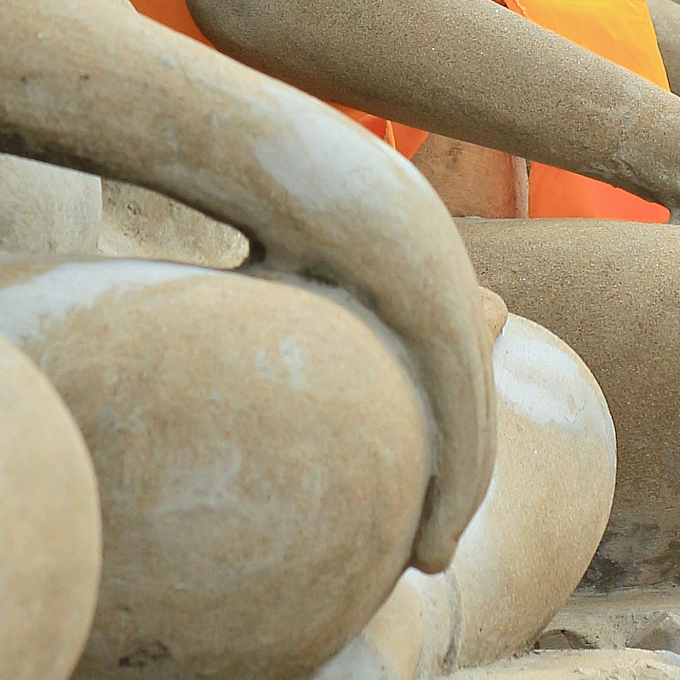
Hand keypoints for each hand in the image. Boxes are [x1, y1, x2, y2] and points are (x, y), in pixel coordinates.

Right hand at [134, 46, 497, 574]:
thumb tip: (249, 344)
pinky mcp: (420, 275)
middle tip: (429, 549)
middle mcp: (430, 245)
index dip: (431, 435)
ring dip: (458, 486)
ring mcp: (432, 257)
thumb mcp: (260, 262)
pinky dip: (456, 469)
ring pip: (471, 399)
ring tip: (428, 556)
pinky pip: (458, 390)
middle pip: (463, 383)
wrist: (209, 122)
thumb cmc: (209, 184)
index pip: (435, 358)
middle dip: (456, 472)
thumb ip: (274, 305)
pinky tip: (429, 535)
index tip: (410, 509)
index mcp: (394, 237)